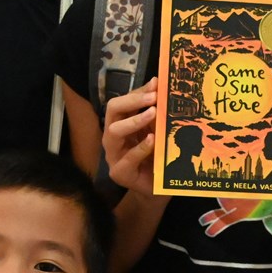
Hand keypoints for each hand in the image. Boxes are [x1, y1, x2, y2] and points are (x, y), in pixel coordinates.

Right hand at [101, 78, 160, 196]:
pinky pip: (127, 158)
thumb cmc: (156, 156)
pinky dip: (141, 147)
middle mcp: (112, 137)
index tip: (155, 84)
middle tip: (153, 97)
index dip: (137, 92)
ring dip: (134, 121)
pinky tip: (152, 140)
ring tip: (152, 113)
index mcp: (119, 124)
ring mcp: (113, 155)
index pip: (122, 102)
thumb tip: (159, 85)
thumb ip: (155, 112)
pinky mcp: (119, 173)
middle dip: (133, 101)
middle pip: (112, 111)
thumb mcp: (156, 131)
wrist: (158, 187)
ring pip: (113, 132)